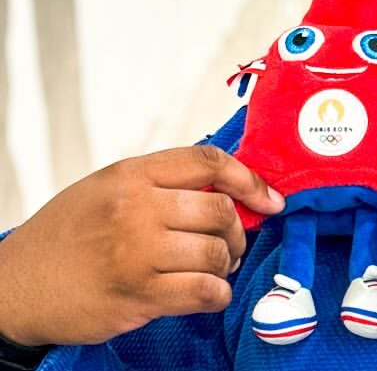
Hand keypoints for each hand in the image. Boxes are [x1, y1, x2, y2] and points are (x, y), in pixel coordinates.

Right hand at [0, 145, 283, 345]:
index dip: (250, 179)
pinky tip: (207, 294)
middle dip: (237, 232)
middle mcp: (136, 207)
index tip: (270, 199)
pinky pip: (204, 292)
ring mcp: (137, 252)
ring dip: (225, 265)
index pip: (209, 163)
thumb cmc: (67, 235)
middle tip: (230, 244)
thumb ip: (162, 184)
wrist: (15, 285)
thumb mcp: (108, 189)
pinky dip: (216, 295)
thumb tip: (228, 192)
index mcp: (132, 175)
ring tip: (212, 270)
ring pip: (215, 253)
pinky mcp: (138, 294)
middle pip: (220, 211)